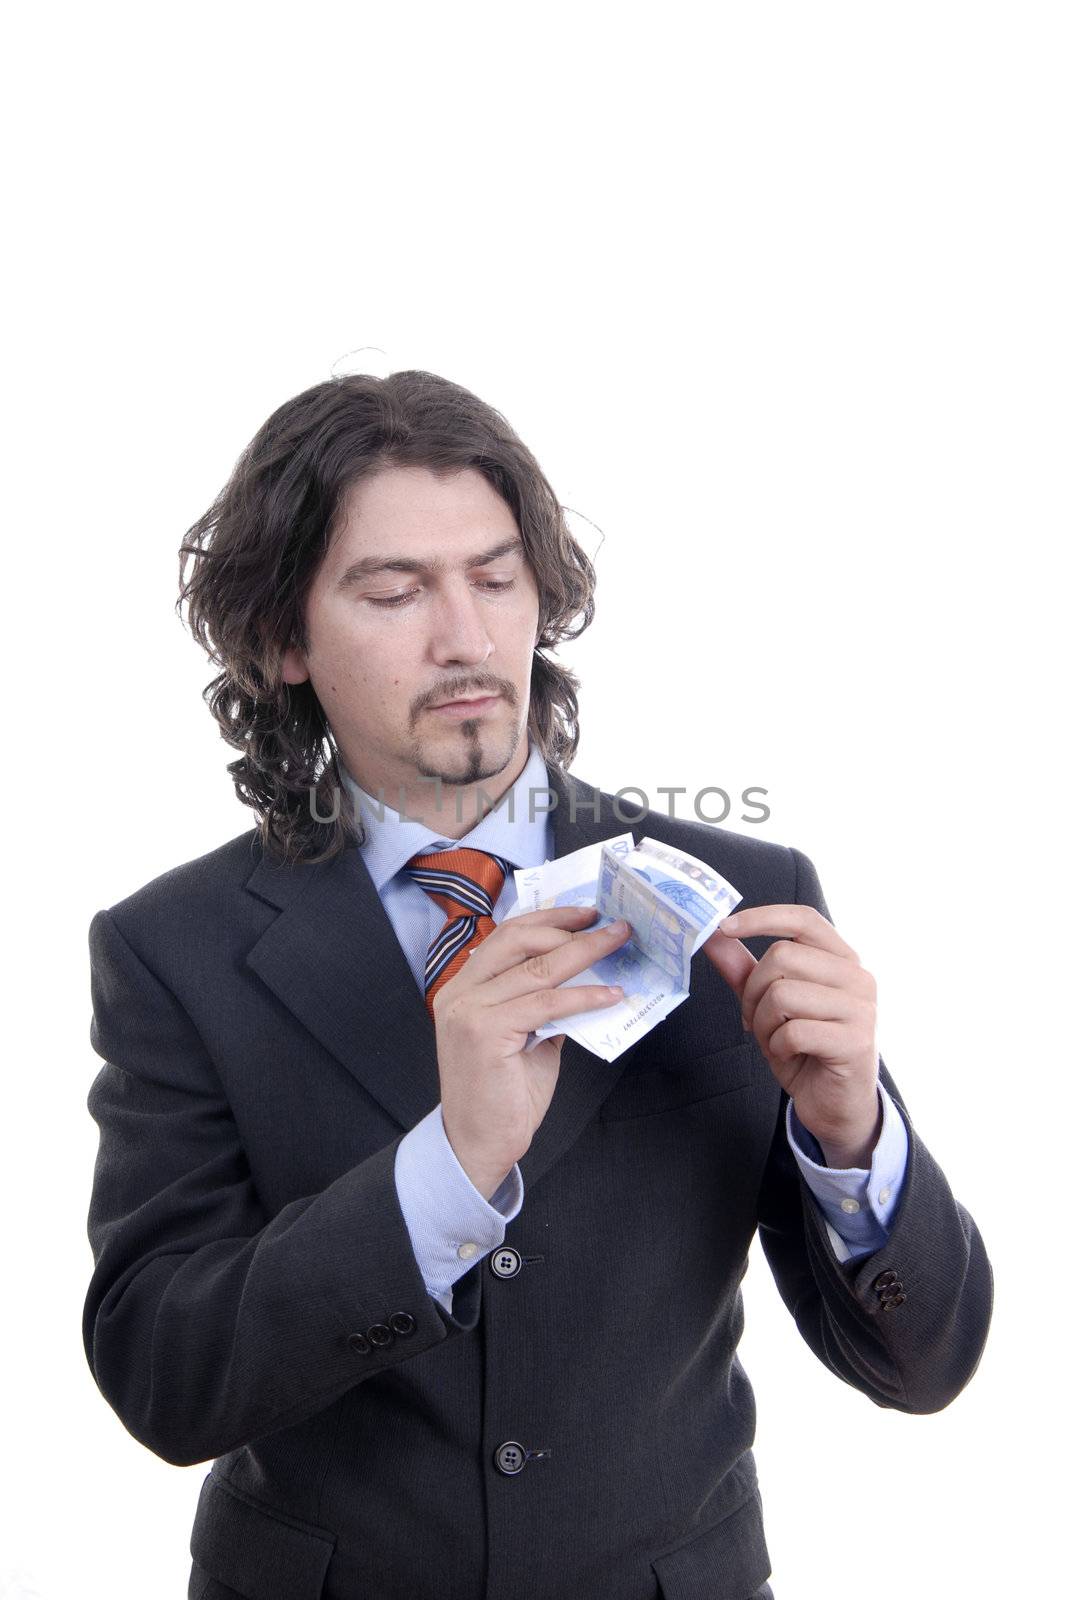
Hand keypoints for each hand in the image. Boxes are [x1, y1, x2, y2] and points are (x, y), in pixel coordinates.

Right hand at [433, 906, 631, 1196]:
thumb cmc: (503, 1093)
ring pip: (536, 969)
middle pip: (518, 939)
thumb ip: (542, 1003)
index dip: (549, 918)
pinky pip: (546, 1004)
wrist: (479, 1144)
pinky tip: (611, 995)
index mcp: (463, 986)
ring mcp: (469, 1011)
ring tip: (618, 945)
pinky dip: (584, 996)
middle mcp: (460, 992)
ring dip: (585, 953)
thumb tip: (585, 974)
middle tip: (609, 923)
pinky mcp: (486, 1033)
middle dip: (568, 926)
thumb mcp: (525, 1036)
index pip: (506, 935)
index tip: (586, 912)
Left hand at [702, 904, 880, 1167]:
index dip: (762, 917)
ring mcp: (861, 1008)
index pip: (803, 918)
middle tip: (754, 1018)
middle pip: (781, 957)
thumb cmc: (805, 1048)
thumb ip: (744, 969)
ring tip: (775, 1038)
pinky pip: (793, 1031)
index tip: (723, 927)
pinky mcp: (855, 1041)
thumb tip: (714, 935)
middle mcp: (858, 976)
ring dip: (764, 1023)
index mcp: (841, 958)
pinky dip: (777, 1046)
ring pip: (783, 993)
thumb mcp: (769, 1004)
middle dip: (753, 991)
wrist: (835, 1104)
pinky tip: (790, 1054)